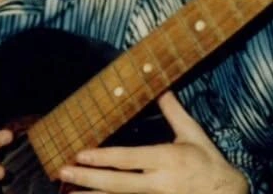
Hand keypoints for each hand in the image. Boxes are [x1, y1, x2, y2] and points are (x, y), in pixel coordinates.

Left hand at [58, 92, 247, 193]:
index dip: (103, 157)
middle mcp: (159, 182)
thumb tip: (163, 89)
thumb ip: (175, 112)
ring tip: (67, 192)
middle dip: (88, 177)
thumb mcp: (194, 135)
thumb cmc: (209, 163)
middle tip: (63, 170)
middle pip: (118, 183)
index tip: (81, 153)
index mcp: (167, 159)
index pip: (129, 159)